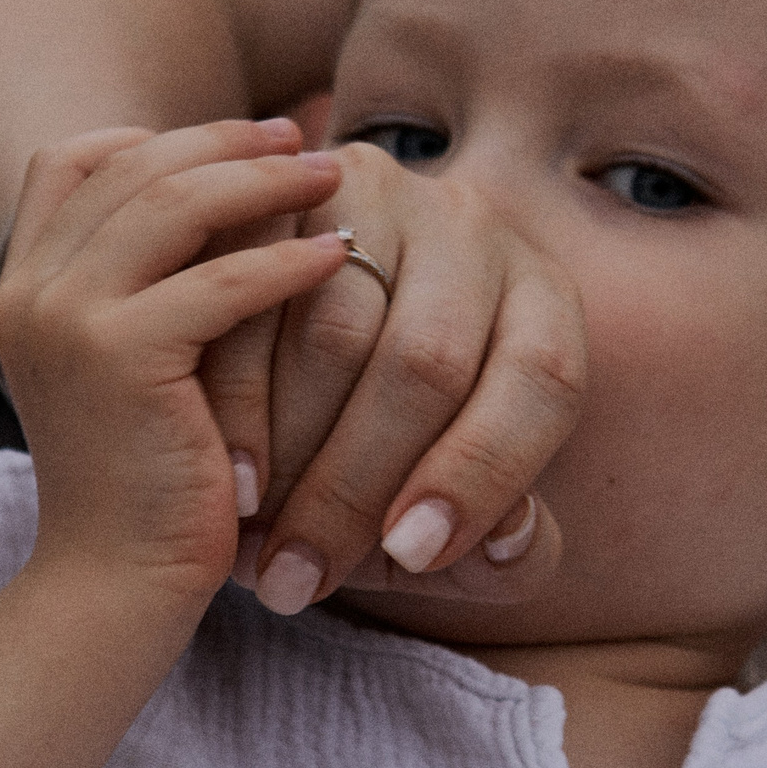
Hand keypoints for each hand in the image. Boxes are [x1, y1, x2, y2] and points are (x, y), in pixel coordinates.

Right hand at [0, 121, 348, 604]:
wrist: (112, 585)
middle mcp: (29, 288)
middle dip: (227, 142)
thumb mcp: (129, 370)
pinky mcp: (119, 360)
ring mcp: (65, 318)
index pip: (72, 160)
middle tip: (305, 136)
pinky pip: (218, 282)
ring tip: (335, 177)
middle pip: (132, 166)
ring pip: (175, 205)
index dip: (160, 137)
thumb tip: (222, 206)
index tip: (245, 139)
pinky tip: (340, 258)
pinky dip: (286, 261)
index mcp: (21, 283)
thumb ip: (145, 291)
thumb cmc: (144, 485)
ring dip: (264, 181)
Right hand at [201, 137, 583, 615]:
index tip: (410, 559)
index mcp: (542, 303)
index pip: (539, 382)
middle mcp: (474, 229)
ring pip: (334, 328)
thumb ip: (500, 550)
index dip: (479, 476)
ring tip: (256, 541)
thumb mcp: (450, 513)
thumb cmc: (382, 458)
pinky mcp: (284, 188)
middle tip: (302, 579)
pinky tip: (224, 470)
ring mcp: (378, 192)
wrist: (288, 335)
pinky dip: (237, 394)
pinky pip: (255, 288)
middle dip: (356, 489)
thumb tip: (512, 538)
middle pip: (426, 362)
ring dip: (290, 449)